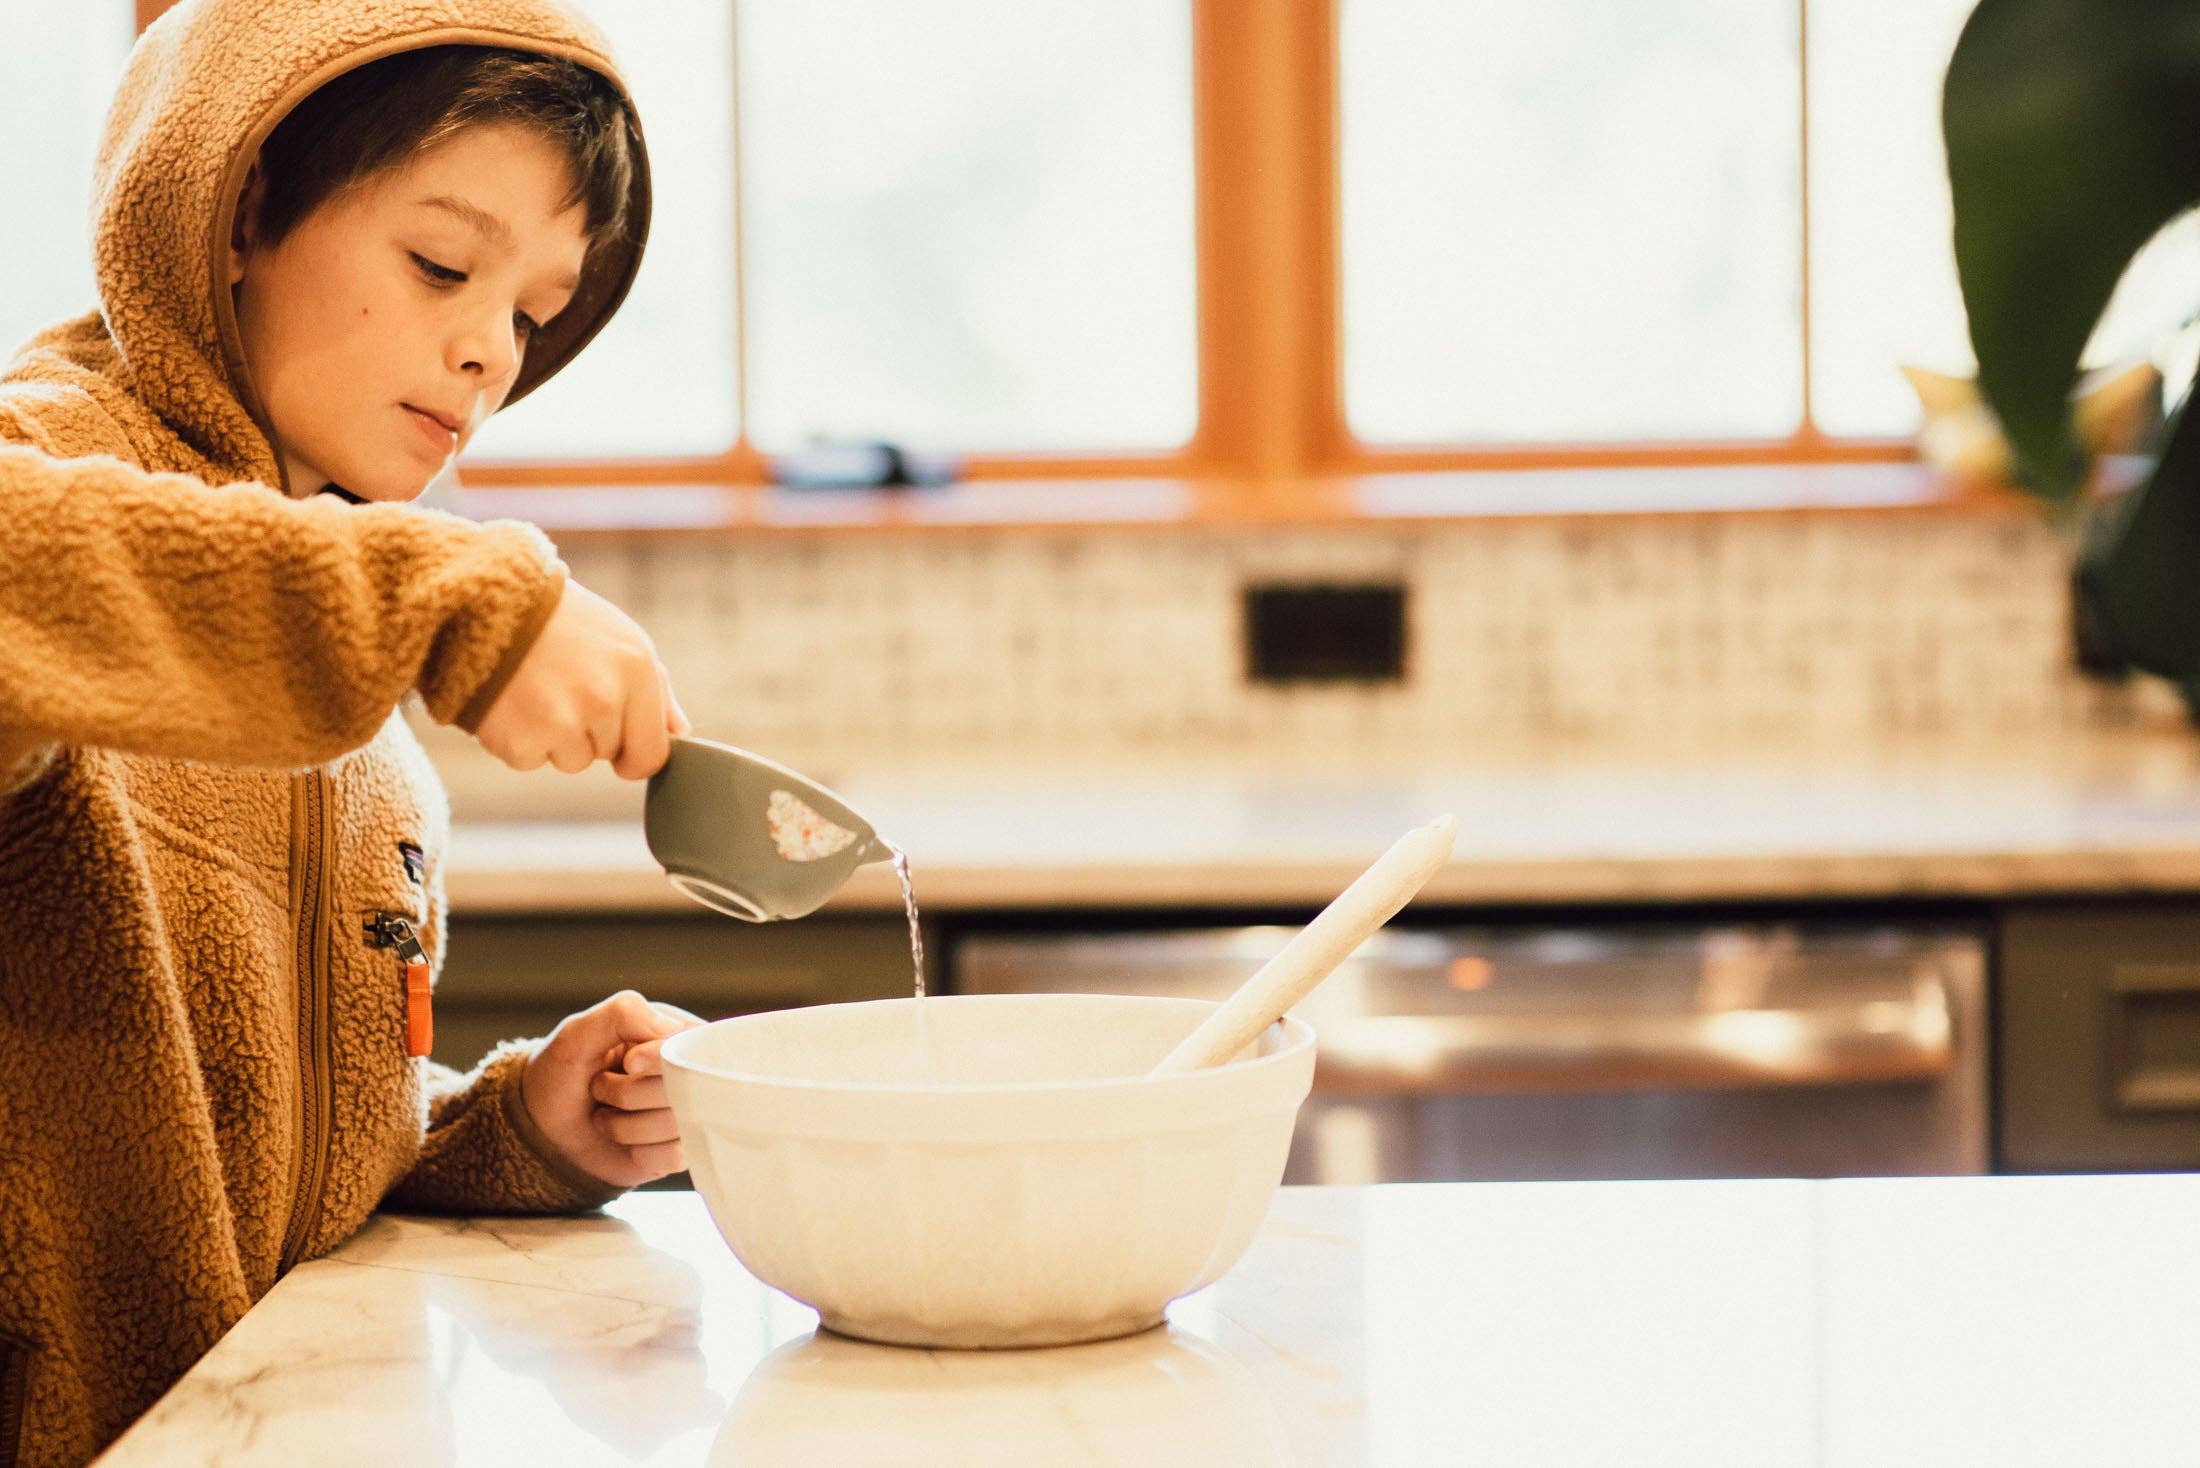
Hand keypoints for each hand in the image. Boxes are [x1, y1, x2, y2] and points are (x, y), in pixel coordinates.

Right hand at [473, 579, 691, 778]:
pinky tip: (510, 700)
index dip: (635, 755)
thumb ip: (657, 692)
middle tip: (562, 689)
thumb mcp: (621, 640)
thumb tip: (679, 735)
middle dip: (590, 734)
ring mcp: (562, 723)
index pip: (653, 755)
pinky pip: (529, 760)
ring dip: (553, 737)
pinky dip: (517, 739)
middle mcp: (605, 700)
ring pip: (571, 761)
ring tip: (535, 689)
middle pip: (609, 756)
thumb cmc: (560, 622)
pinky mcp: (520, 741)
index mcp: (637, 672)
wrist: (482, 601)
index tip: (620, 748)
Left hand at [521, 990, 705, 1188]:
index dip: (660, 1059)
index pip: (694, 1046)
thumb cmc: (562, 1072)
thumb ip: (624, 1014)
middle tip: (601, 1087)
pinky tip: (622, 1139)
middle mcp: (689, 1073)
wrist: (542, 1126)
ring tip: (605, 1113)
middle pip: (688, 1088)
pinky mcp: (678, 1149)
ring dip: (626, 1124)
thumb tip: (674, 1029)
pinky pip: (675, 1155)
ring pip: (679, 1124)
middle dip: (630, 1093)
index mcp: (675, 1035)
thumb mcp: (578, 1033)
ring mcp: (686, 1114)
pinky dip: (639, 1150)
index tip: (628, 1062)